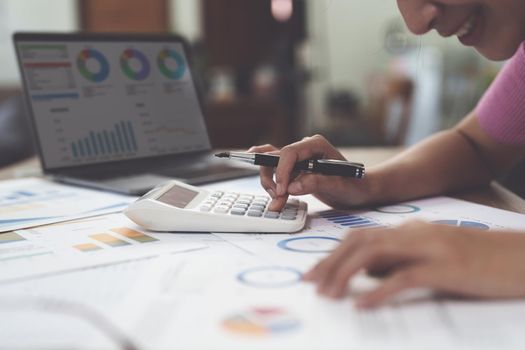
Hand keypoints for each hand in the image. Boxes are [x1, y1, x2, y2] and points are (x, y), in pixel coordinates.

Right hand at [249, 135, 372, 210]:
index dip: (282, 171)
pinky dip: (269, 179)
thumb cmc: (353, 186)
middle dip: (273, 178)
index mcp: (316, 145)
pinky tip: (258, 174)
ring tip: (277, 201)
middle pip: (276, 157)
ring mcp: (298, 157)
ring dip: (270, 182)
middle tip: (278, 198)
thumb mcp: (339, 187)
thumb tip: (292, 186)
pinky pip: (274, 168)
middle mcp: (304, 147)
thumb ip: (317, 183)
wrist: (357, 191)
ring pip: (272, 164)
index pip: (290, 153)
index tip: (282, 191)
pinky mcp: (294, 168)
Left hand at [303, 221, 524, 308]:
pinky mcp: (447, 267)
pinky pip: (405, 277)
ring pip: (374, 254)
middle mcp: (415, 234)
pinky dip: (379, 291)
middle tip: (310, 283)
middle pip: (360, 242)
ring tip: (329, 294)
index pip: (361, 237)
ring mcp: (431, 248)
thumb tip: (366, 277)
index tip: (313, 274)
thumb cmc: (480, 260)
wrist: (523, 257)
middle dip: (330, 262)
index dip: (333, 255)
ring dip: (346, 274)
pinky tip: (363, 304)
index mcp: (410, 231)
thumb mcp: (433, 257)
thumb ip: (400, 262)